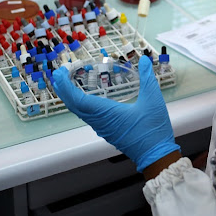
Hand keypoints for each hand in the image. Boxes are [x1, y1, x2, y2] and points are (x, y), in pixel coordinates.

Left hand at [52, 55, 179, 171]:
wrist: (156, 155)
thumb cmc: (153, 130)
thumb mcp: (153, 100)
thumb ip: (148, 78)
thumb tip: (145, 60)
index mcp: (107, 113)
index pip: (79, 100)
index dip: (66, 86)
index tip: (59, 74)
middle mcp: (100, 122)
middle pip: (75, 106)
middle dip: (64, 89)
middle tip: (59, 74)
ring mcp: (103, 128)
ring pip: (80, 112)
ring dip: (71, 97)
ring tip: (67, 84)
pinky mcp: (108, 131)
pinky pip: (88, 116)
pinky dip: (81, 105)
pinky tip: (85, 99)